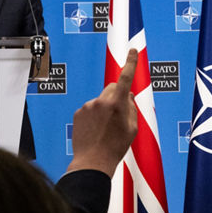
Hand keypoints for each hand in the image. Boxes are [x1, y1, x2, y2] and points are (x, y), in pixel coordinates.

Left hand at [67, 49, 139, 176]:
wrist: (92, 161)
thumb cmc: (115, 147)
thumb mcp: (132, 129)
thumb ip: (132, 109)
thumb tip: (129, 96)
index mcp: (118, 104)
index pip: (126, 78)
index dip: (131, 63)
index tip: (132, 51)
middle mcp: (102, 101)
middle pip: (113, 88)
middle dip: (117, 95)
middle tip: (120, 112)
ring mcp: (88, 106)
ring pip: (101, 100)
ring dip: (105, 108)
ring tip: (105, 129)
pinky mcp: (79, 112)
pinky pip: (90, 109)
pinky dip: (94, 115)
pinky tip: (95, 130)